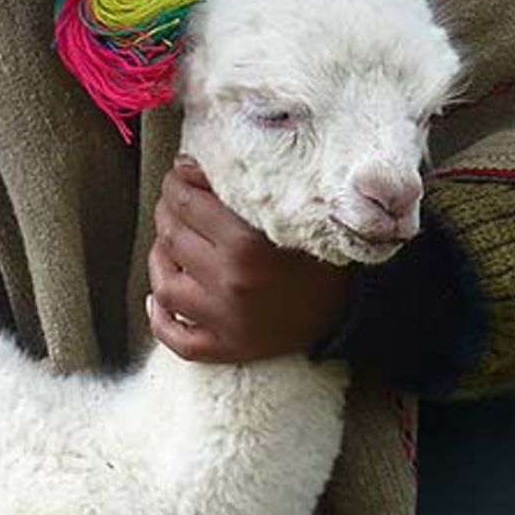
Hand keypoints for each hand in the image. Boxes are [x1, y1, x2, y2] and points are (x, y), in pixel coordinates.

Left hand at [146, 158, 351, 362]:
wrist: (357, 310)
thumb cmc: (326, 252)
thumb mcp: (293, 214)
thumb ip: (247, 191)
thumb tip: (193, 166)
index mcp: (247, 246)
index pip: (188, 205)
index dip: (177, 183)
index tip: (180, 173)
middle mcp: (230, 284)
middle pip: (173, 239)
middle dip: (167, 211)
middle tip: (174, 200)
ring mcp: (224, 322)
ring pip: (165, 286)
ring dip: (159, 258)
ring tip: (167, 242)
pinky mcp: (227, 349)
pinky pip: (177, 339)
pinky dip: (160, 320)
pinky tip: (158, 298)